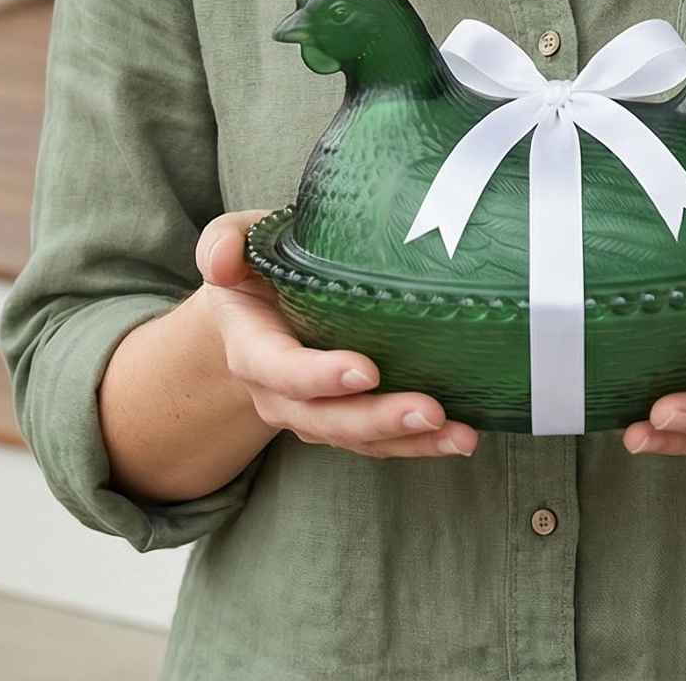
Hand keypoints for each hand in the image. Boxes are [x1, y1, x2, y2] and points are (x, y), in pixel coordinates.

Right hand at [196, 211, 478, 459]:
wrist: (254, 308)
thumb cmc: (254, 266)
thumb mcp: (234, 243)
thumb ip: (224, 244)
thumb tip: (223, 259)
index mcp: (252, 347)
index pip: (281, 370)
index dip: (318, 376)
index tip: (366, 370)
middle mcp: (281, 393)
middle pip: (326, 419)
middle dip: (377, 419)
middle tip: (429, 409)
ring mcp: (315, 412)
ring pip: (359, 439)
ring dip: (410, 441)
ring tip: (460, 435)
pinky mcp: (348, 416)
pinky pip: (381, 441)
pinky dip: (421, 444)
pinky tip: (462, 436)